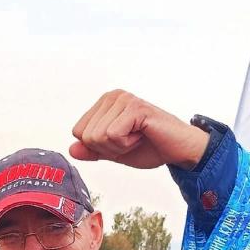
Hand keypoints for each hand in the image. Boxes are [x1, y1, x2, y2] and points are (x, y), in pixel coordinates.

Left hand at [69, 91, 209, 169]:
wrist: (178, 150)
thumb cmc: (149, 147)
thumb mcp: (114, 152)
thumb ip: (93, 151)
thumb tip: (71, 149)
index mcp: (104, 103)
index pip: (79, 133)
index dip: (99, 147)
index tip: (121, 141)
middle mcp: (112, 96)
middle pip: (87, 136)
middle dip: (109, 148)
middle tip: (132, 140)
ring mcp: (123, 99)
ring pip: (99, 136)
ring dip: (120, 146)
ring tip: (138, 136)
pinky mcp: (134, 107)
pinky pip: (113, 135)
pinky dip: (127, 144)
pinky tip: (143, 135)